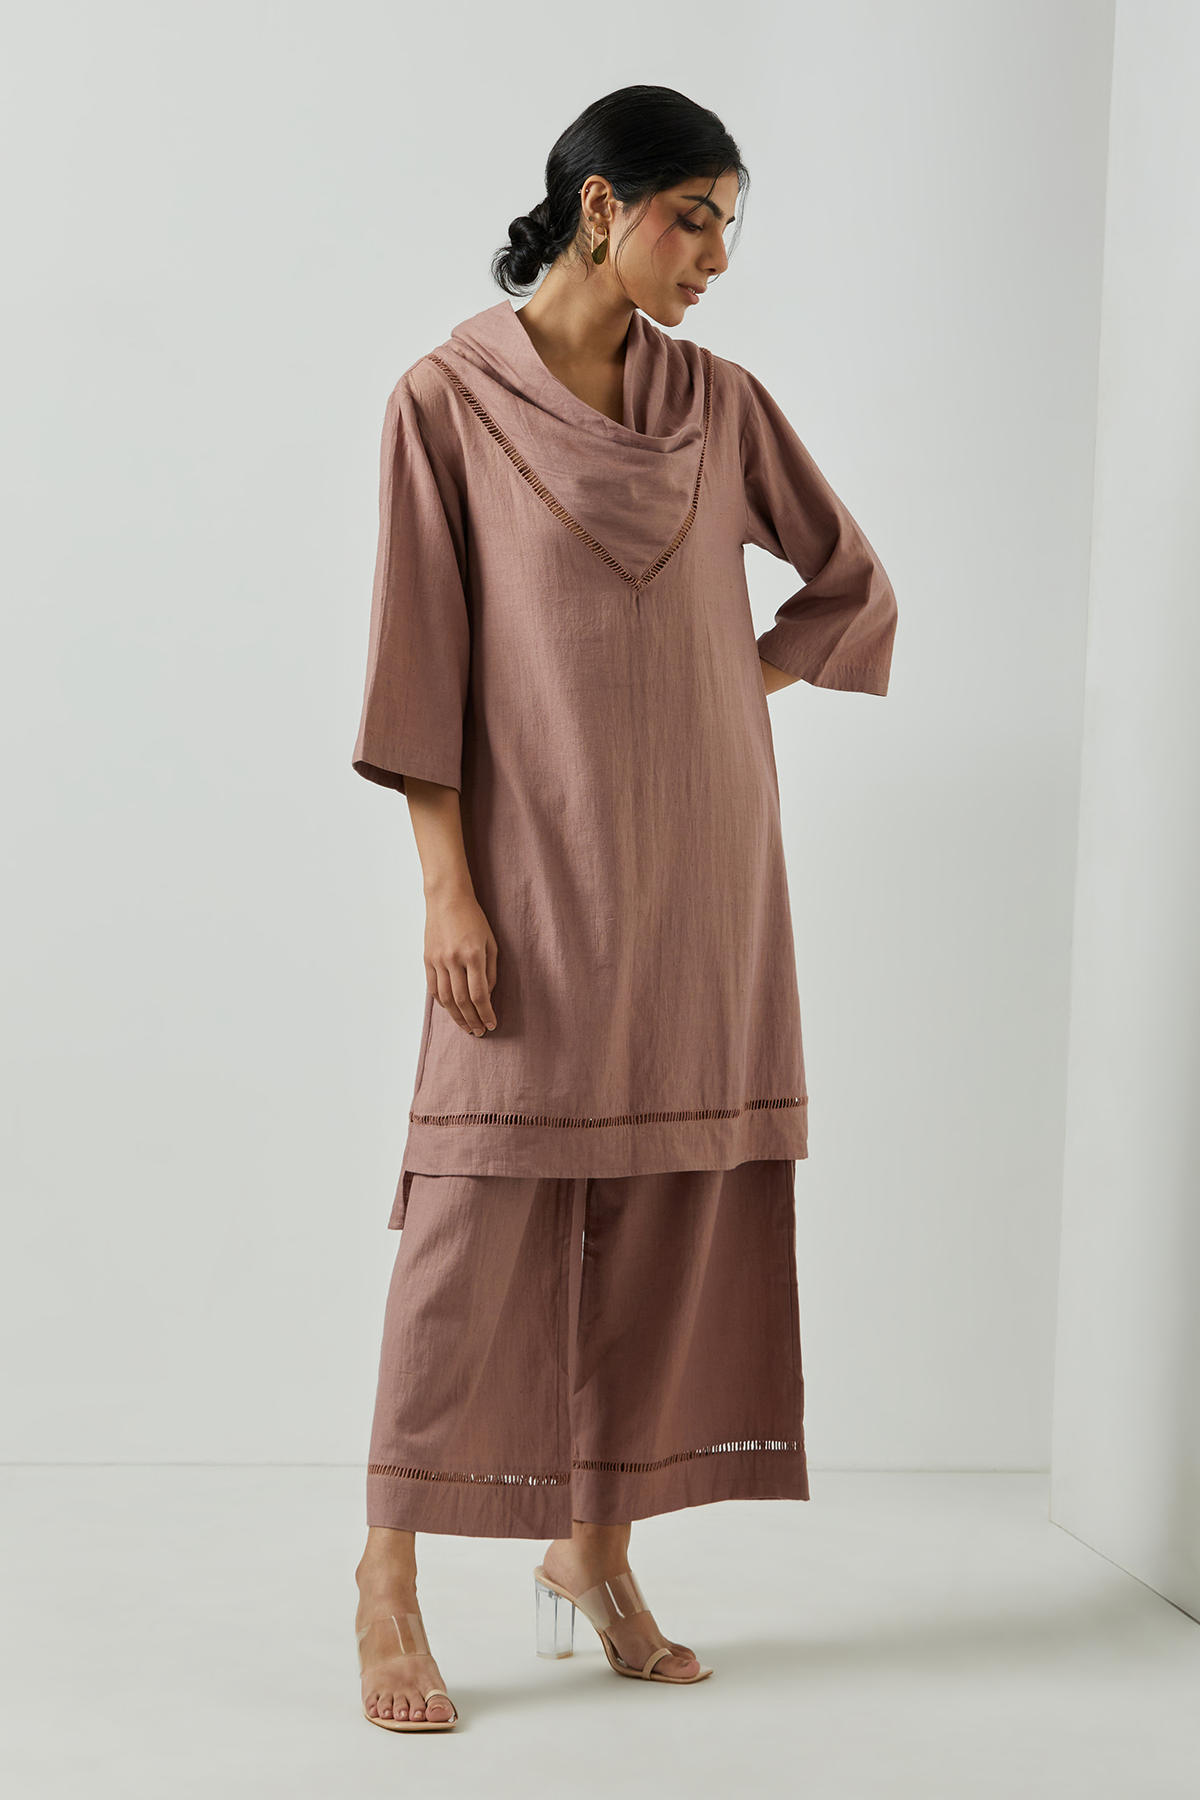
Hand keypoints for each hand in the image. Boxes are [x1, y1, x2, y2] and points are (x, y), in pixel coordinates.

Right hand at [424, 890, 498, 1036]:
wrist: (447, 899)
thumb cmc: (474, 918)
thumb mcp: (491, 942)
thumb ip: (490, 971)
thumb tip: (487, 996)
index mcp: (473, 955)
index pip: (479, 994)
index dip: (486, 1013)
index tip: (492, 1024)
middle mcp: (453, 960)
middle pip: (462, 1000)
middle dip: (472, 1020)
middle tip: (480, 1032)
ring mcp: (438, 960)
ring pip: (446, 999)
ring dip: (457, 1017)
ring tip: (467, 1027)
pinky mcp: (427, 960)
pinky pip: (433, 988)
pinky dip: (442, 1003)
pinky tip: (451, 1010)